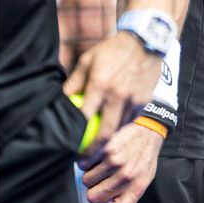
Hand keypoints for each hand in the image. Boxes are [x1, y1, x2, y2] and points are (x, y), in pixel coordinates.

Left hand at [64, 31, 160, 156]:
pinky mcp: (144, 102)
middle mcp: (117, 95)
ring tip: (96, 148)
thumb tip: (59, 101)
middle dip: (93, 152)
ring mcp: (133, 100)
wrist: (145, 42)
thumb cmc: (111, 51)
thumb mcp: (87, 61)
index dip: (76, 135)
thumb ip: (73, 83)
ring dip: (108, 142)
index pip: (84, 118)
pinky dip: (120, 128)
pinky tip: (112, 130)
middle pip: (104, 134)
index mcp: (100, 84)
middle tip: (83, 160)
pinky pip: (129, 122)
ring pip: (118, 131)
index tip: (69, 145)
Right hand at [80, 121, 163, 202]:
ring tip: (102, 169)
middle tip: (101, 183)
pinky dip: (87, 163)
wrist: (148, 132)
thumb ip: (126, 195)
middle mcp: (126, 178)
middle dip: (93, 192)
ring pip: (86, 181)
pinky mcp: (106, 149)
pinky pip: (84, 164)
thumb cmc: (144, 158)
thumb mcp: (143, 181)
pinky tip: (98, 159)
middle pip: (93, 198)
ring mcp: (115, 163)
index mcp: (136, 189)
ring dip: (91, 176)